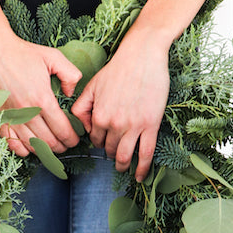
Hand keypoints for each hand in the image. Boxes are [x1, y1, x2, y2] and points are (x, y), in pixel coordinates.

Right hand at [0, 33, 82, 157]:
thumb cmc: (23, 53)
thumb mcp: (53, 57)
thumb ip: (70, 74)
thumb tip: (71, 93)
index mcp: (42, 99)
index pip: (62, 129)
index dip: (72, 138)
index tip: (75, 139)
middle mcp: (27, 112)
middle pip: (48, 141)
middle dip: (60, 147)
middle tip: (66, 145)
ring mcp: (12, 117)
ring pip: (31, 145)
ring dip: (44, 151)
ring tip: (51, 148)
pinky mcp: (0, 118)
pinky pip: (11, 142)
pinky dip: (22, 149)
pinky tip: (30, 147)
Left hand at [71, 34, 169, 183]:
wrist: (142, 55)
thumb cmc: (118, 68)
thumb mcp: (92, 85)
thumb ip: (82, 107)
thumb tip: (82, 127)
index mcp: (98, 116)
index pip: (95, 140)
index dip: (99, 142)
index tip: (104, 143)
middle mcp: (113, 124)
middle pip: (109, 150)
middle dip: (109, 154)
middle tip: (113, 154)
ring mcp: (133, 127)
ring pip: (124, 156)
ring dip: (122, 165)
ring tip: (122, 167)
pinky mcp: (150, 126)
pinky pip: (145, 154)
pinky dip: (142, 169)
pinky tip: (140, 176)